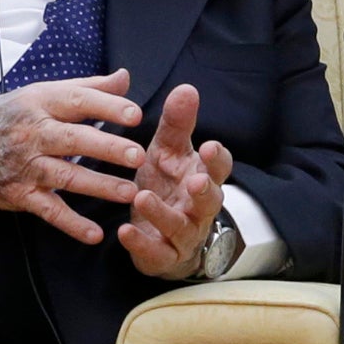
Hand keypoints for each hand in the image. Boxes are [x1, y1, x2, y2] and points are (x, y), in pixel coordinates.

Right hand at [0, 70, 143, 244]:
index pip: (78, 101)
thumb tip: (125, 77)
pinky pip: (48, 211)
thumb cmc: (9, 115)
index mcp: (41, 103)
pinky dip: (71, 224)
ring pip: (66, 177)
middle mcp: (33, 133)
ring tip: (129, 193)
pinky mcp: (18, 193)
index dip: (108, 107)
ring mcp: (25, 166)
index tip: (135, 115)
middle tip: (138, 156)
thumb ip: (87, 88)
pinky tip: (94, 234)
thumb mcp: (41, 94)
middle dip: (107, 148)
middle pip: (75, 140)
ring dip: (99, 186)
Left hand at [116, 83, 236, 278]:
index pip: (220, 168)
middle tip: (195, 180)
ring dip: (163, 213)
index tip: (210, 145)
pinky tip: (124, 231)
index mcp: (202, 177)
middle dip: (204, 191)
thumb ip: (177, 123)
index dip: (217, 159)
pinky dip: (141, 243)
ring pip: (181, 227)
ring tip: (142, 197)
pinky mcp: (163, 255)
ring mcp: (183, 234)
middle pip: (210, 200)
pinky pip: (155, 252)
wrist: (162, 235)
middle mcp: (199, 207)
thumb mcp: (168, 151)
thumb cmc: (167, 185)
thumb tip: (187, 88)